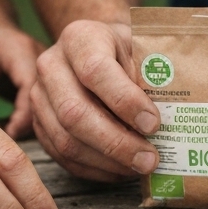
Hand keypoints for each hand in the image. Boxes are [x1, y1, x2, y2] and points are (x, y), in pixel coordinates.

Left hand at [0, 13, 44, 138]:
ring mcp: (51, 70)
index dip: (23, 117)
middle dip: (32, 124)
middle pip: (50, 98)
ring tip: (10, 137)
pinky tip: (18, 130)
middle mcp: (44, 58)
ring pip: (55, 104)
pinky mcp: (51, 81)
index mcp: (20, 50)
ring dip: (38, 125)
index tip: (6, 135)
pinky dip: (38, 121)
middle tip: (5, 141)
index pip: (33, 88)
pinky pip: (52, 105)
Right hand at [30, 20, 160, 182]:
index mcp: (79, 38)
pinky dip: (95, 170)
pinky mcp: (39, 125)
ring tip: (139, 168)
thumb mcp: (142, 47)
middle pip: (75, 113)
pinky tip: (121, 170)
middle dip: (116, 143)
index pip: (96, 71)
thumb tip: (168, 119)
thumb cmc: (128, 50)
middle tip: (149, 160)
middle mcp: (51, 65)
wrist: (98, 50)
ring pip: (66, 141)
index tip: (154, 124)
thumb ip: (151, 75)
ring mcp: (40, 97)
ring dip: (107, 162)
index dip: (125, 101)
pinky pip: (62, 157)